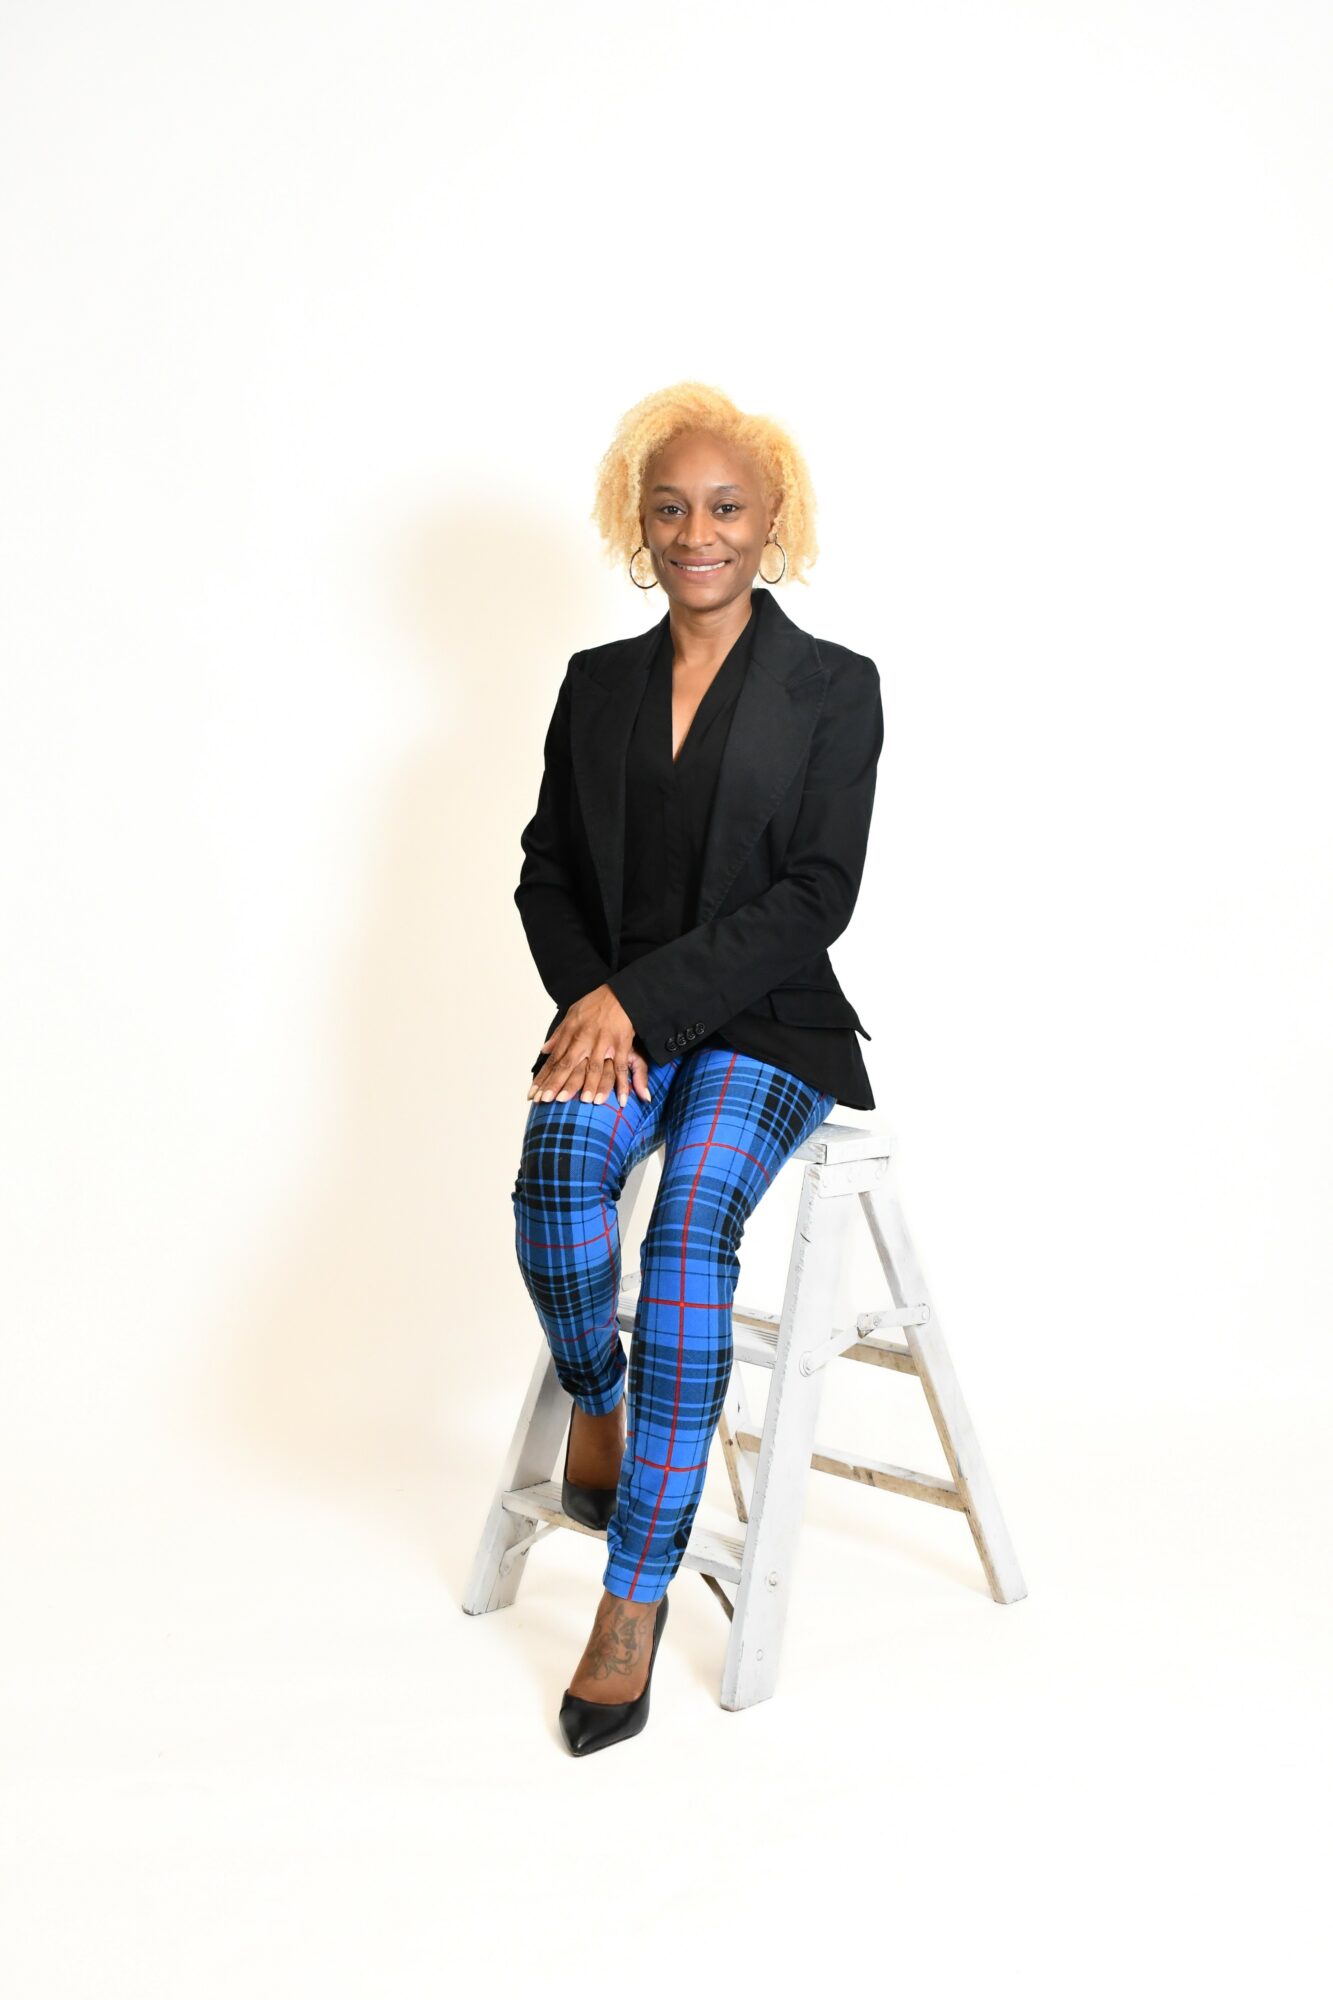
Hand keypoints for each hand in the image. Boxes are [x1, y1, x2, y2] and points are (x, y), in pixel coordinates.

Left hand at [527, 984, 651, 1107]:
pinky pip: (621, 1067)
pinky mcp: (621, 1044)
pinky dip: (622, 1084)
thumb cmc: (596, 1004)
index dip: (544, 1077)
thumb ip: (558, 1035)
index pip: (554, 1059)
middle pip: (568, 1064)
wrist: (621, 992)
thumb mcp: (572, 1014)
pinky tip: (621, 1099)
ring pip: (594, 1067)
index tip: (534, 1094)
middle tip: (548, 1100)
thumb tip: (543, 1050)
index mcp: (571, 1032)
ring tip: (582, 1102)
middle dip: (557, 1083)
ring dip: (589, 1085)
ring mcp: (603, 1042)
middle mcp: (584, 1038)